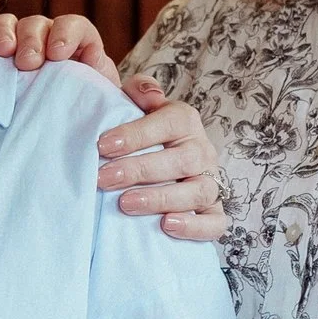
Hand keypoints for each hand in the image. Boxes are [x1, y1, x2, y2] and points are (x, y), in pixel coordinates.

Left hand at [0, 13, 226, 240]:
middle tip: (102, 178)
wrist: (161, 166)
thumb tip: (142, 91)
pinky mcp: (213, 213)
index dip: (138, 133)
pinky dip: (194, 227)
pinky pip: (215, 223)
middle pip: (182, 160)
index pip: (170, 122)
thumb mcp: (137, 108)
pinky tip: (166, 227)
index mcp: (185, 121)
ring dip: (161, 198)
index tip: (102, 145)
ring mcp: (210, 183)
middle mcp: (202, 151)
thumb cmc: (142, 137)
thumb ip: (138, 92)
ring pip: (198, 191)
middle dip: (140, 169)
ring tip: (125, 204)